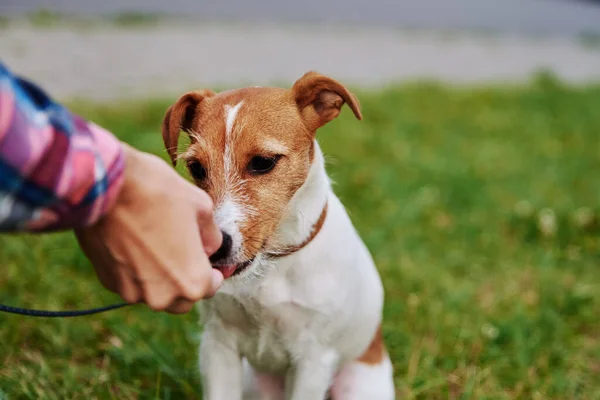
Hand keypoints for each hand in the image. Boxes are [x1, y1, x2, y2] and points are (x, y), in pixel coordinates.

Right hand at [75, 143, 223, 313]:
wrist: (104, 185)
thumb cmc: (158, 192)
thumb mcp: (202, 207)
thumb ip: (212, 237)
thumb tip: (210, 248)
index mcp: (192, 282)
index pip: (211, 287)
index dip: (215, 270)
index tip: (212, 258)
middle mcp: (161, 296)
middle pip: (182, 298)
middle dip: (187, 279)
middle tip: (186, 251)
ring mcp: (131, 291)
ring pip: (154, 291)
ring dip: (160, 276)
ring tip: (158, 242)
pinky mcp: (107, 280)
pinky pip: (130, 281)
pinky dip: (136, 269)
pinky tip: (134, 242)